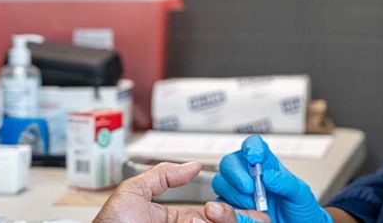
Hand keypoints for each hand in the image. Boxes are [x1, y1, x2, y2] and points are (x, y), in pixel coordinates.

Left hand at [94, 161, 269, 222]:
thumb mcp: (133, 193)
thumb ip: (163, 176)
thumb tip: (192, 165)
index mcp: (177, 220)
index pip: (215, 214)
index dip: (234, 207)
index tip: (249, 199)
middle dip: (236, 214)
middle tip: (220, 209)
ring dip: (229, 220)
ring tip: (214, 213)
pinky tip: (223, 220)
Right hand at [212, 136, 331, 222]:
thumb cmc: (300, 209)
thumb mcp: (300, 194)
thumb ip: (286, 182)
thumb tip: (268, 175)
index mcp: (267, 164)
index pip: (253, 145)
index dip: (251, 147)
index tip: (254, 157)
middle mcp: (249, 175)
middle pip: (230, 162)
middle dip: (236, 173)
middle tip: (250, 188)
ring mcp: (238, 191)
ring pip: (220, 181)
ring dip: (234, 192)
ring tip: (253, 206)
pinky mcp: (232, 208)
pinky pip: (220, 203)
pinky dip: (228, 207)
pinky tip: (245, 213)